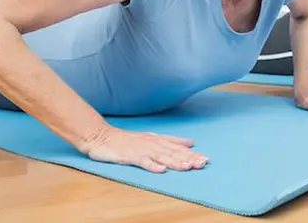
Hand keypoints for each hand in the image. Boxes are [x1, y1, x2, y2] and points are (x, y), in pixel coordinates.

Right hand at [81, 125, 206, 172]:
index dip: (192, 154)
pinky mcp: (130, 155)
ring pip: (162, 156)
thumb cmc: (127, 139)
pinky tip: (161, 170)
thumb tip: (191, 142)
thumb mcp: (152, 138)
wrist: (101, 136)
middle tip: (202, 164)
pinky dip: (152, 165)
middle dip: (188, 159)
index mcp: (158, 140)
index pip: (178, 148)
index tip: (205, 159)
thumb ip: (171, 140)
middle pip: (173, 152)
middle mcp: (152, 144)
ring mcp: (141, 149)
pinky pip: (143, 161)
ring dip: (175, 162)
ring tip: (188, 167)